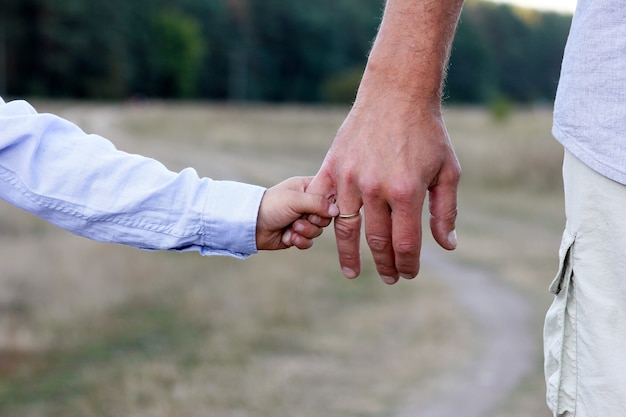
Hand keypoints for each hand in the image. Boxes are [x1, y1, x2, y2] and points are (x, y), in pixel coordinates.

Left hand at [256, 176, 338, 250]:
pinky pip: (308, 242)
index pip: (329, 195)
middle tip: (299, 220)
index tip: (317, 209)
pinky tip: (288, 237)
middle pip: (325, 217)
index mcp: (308, 187)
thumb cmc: (271, 205)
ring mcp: (302, 219)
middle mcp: (307, 203)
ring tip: (291, 228)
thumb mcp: (296, 200)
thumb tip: (337, 211)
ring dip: (304, 232)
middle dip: (313, 222)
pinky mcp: (297, 234)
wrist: (251, 225)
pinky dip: (299, 241)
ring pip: (318, 231)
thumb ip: (318, 203)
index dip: (327, 206)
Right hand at [293, 0, 462, 283]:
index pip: (406, 244)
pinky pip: (322, 202)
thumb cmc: (427, 133)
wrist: (397, 93)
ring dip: (350, 256)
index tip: (409, 274)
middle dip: (386, 266)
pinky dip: (324, 222)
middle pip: (377, 242)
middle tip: (390, 278)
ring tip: (353, 273)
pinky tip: (327, 236)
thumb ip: (445, 212)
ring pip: (346, 229)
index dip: (408, 264)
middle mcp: (376, 189)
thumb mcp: (447, 171)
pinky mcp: (333, 167)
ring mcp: (350, 178)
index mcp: (407, 192)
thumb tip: (447, 246)